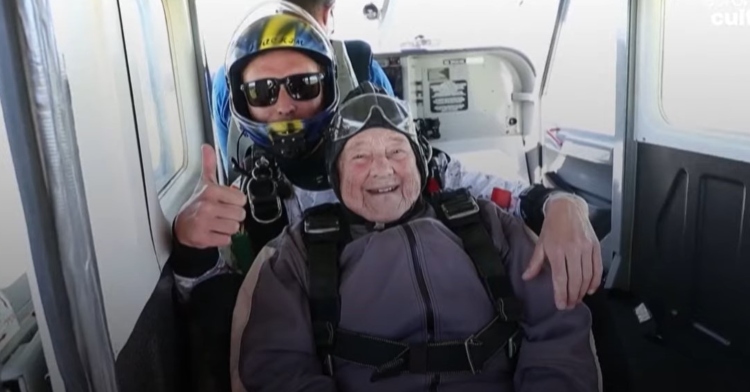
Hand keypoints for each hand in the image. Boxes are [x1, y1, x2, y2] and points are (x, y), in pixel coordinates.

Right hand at [174, 144, 246, 247]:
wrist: (182, 226)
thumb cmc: (197, 204)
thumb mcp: (204, 183)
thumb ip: (209, 164)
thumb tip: (207, 147)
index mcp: (211, 191)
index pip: (241, 199)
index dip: (236, 202)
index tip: (226, 202)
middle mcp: (208, 206)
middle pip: (240, 215)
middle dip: (233, 216)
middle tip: (222, 214)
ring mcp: (205, 223)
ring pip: (235, 228)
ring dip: (228, 228)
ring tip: (217, 223)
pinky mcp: (203, 238)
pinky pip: (227, 240)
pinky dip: (222, 238)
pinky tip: (214, 232)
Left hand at [522, 195, 601, 309]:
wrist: (567, 208)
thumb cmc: (552, 226)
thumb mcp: (540, 243)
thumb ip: (535, 262)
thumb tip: (526, 277)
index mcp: (556, 250)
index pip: (560, 278)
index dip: (561, 294)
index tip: (561, 305)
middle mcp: (573, 249)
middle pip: (575, 280)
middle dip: (573, 296)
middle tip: (570, 305)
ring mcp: (586, 248)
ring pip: (587, 276)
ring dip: (583, 291)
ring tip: (578, 299)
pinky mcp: (596, 246)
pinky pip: (597, 268)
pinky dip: (595, 281)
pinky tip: (590, 289)